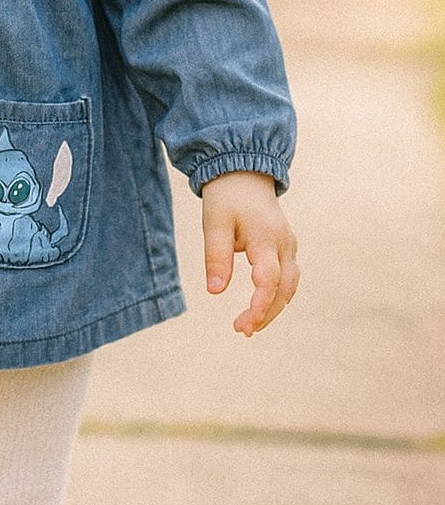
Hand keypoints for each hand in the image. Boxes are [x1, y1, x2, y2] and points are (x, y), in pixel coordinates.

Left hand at [201, 171, 298, 335]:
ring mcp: (289, 246)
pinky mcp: (287, 248)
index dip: (260, 305)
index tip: (246, 325)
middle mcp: (284, 244)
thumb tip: (215, 291)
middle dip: (265, 313)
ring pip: (290, 286)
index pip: (269, 279)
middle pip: (284, 289)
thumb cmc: (227, 199)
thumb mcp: (214, 224)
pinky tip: (259, 308)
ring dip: (273, 308)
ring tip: (249, 326)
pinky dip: (276, 296)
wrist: (244, 174)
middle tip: (241, 330)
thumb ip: (216, 257)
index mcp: (265, 237)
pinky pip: (288, 278)